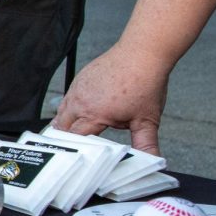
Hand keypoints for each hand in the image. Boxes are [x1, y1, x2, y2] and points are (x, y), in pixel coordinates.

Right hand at [52, 44, 167, 153]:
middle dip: (65, 137)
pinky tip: (78, 112)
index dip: (76, 150)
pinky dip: (69, 107)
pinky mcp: (80, 79)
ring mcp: (78, 88)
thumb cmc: (145, 84)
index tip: (77, 158)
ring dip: (64, 122)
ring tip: (68, 133)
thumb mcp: (147, 120)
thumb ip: (146, 144)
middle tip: (68, 150)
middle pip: (61, 126)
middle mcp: (81, 102)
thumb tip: (153, 161)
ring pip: (61, 111)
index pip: (75, 138)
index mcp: (95, 114)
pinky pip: (68, 97)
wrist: (142, 54)